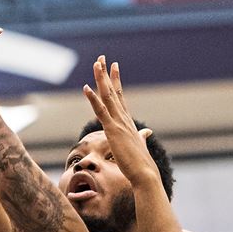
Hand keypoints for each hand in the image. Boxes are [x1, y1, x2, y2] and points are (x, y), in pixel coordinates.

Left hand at [81, 57, 158, 187]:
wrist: (145, 173)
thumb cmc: (141, 164)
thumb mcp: (139, 146)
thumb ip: (141, 137)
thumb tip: (146, 133)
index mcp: (127, 122)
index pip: (120, 97)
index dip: (116, 81)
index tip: (113, 67)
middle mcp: (124, 119)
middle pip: (113, 91)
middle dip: (107, 74)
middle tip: (102, 58)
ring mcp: (118, 123)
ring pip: (107, 96)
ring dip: (101, 79)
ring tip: (96, 63)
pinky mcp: (112, 130)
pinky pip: (101, 111)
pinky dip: (93, 99)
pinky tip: (86, 87)